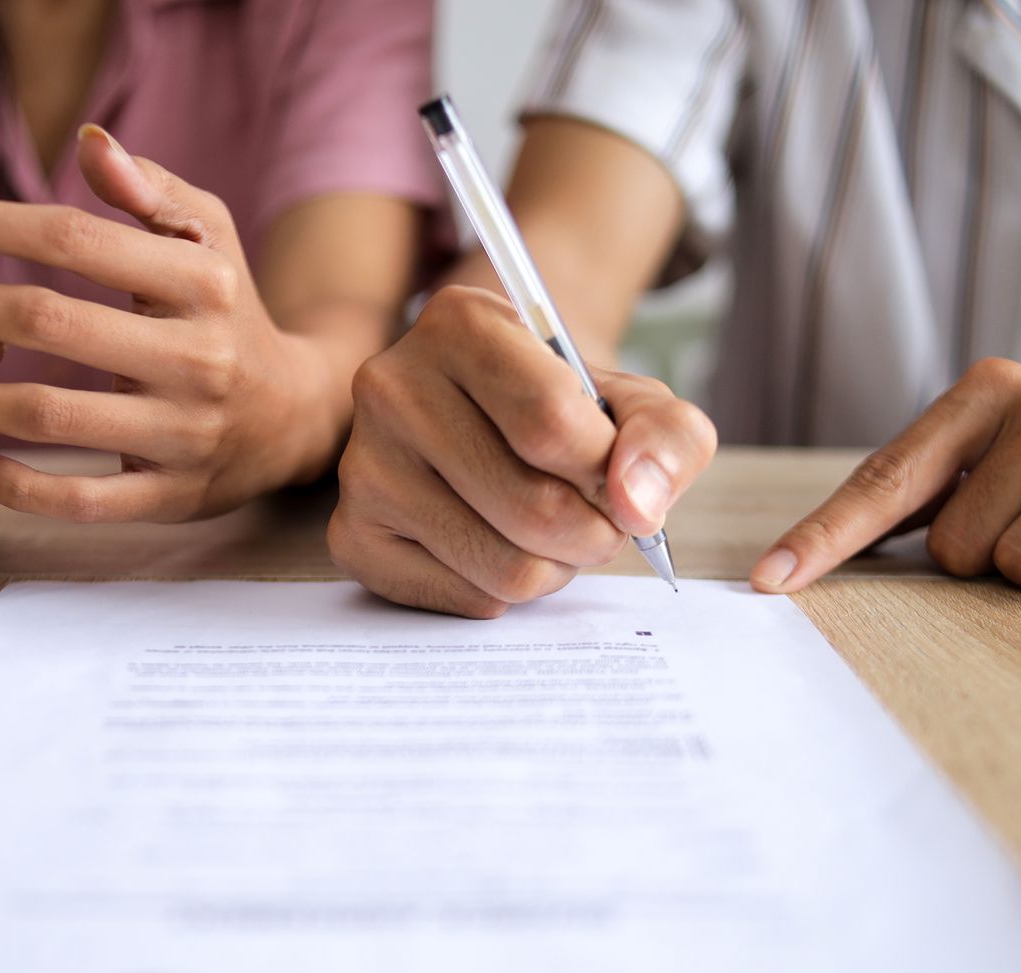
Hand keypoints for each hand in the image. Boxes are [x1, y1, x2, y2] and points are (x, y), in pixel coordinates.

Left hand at [0, 125, 342, 523]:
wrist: (296, 417)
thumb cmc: (229, 310)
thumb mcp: (210, 235)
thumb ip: (148, 190)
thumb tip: (86, 142)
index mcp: (200, 280)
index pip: (70, 237)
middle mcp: (196, 355)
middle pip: (45, 320)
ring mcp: (184, 433)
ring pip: (48, 416)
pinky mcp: (171, 496)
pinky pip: (79, 500)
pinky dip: (12, 484)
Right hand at [329, 285, 716, 617]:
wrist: (485, 423)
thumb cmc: (562, 410)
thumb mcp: (632, 400)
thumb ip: (667, 436)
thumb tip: (637, 503)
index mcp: (460, 324)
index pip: (553, 423)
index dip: (609, 472)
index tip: (618, 477)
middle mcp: (392, 387)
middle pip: (534, 506)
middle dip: (594, 533)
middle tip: (597, 519)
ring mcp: (364, 465)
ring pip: (504, 567)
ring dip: (555, 567)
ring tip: (551, 534)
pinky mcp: (353, 535)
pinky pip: (466, 599)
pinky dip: (505, 592)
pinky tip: (498, 547)